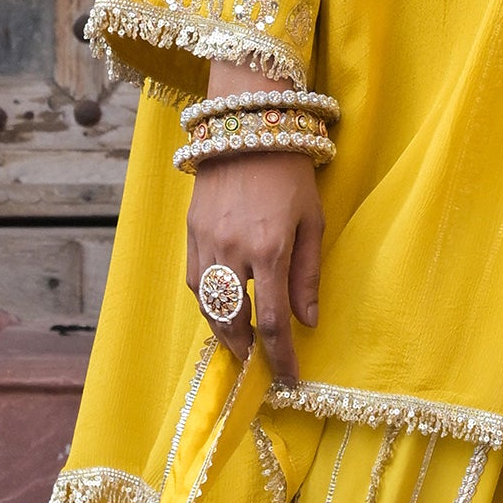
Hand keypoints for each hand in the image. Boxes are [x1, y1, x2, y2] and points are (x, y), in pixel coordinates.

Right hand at [185, 61, 323, 380]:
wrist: (247, 124)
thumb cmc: (290, 171)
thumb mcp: (312, 221)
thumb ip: (308, 275)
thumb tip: (306, 322)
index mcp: (270, 250)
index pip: (271, 323)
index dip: (280, 357)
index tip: (287, 378)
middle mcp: (232, 251)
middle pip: (232, 322)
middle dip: (246, 350)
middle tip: (260, 365)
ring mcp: (205, 241)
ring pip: (208, 306)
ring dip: (223, 332)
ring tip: (240, 345)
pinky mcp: (190, 230)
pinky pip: (195, 281)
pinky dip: (208, 303)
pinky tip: (222, 309)